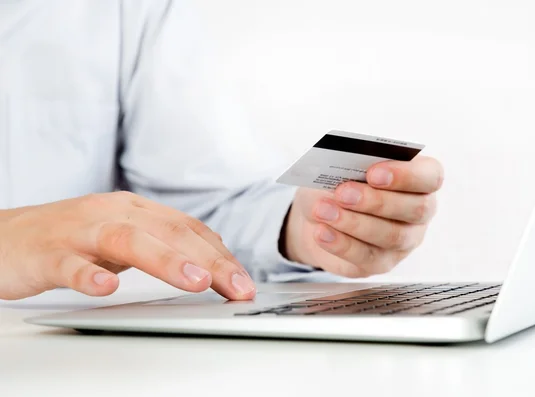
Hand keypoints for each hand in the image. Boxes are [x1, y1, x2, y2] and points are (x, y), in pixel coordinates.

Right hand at [0, 192, 255, 299]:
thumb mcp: (121, 238)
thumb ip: (158, 245)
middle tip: (239, 288)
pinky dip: (89, 274)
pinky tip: (107, 287)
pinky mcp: (47, 254)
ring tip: (197, 281)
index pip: (187, 228)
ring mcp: (79, 232)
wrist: (2, 237)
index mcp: (133, 210)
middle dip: (210, 261)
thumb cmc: (67, 240)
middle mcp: (111, 213)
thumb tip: (206, 261)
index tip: (244, 281)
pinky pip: (69, 264)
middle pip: (169, 232)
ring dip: (166, 260)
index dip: (220, 253)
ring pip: (128, 240)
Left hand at [283, 156, 442, 276]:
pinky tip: (322, 232)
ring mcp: (404, 241)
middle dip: (376, 201)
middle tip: (343, 193)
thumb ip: (349, 166)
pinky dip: (341, 244)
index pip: (430, 176)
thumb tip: (342, 172)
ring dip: (354, 223)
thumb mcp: (341, 167)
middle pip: (415, 209)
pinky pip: (366, 257)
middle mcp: (419, 212)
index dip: (405, 175)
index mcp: (419, 179)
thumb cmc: (340, 181)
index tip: (373, 173)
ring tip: (323, 211)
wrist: (318, 212)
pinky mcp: (381, 263)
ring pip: (391, 236)